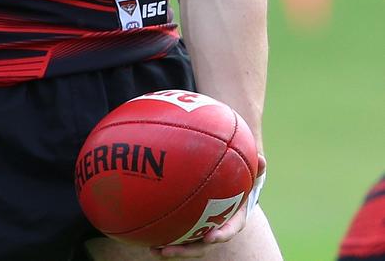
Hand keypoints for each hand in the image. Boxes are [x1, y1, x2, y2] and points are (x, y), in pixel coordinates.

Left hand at [150, 155, 266, 258]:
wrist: (233, 189)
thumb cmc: (242, 180)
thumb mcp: (251, 174)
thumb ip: (256, 168)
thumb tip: (262, 159)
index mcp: (233, 220)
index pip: (229, 230)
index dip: (221, 235)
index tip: (211, 237)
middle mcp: (217, 229)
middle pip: (201, 245)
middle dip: (185, 251)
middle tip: (167, 250)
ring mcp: (203, 230)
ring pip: (187, 244)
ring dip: (171, 248)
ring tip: (153, 249)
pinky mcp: (191, 227)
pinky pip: (178, 232)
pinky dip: (165, 234)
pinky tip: (147, 233)